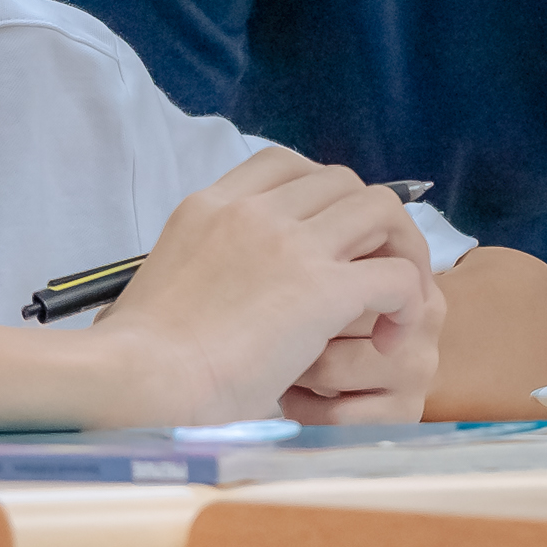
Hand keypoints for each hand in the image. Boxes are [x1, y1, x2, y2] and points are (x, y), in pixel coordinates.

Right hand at [101, 148, 433, 422]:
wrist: (138, 382)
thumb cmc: (140, 357)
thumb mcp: (167, 281)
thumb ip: (205, 268)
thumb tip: (227, 292)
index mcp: (211, 206)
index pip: (285, 164)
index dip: (320, 194)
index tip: (325, 236)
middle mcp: (254, 212)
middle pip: (343, 181)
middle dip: (367, 222)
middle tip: (368, 272)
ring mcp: (291, 245)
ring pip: (382, 211)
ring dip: (399, 250)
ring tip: (392, 301)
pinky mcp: (322, 290)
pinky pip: (396, 275)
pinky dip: (407, 301)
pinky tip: (393, 335)